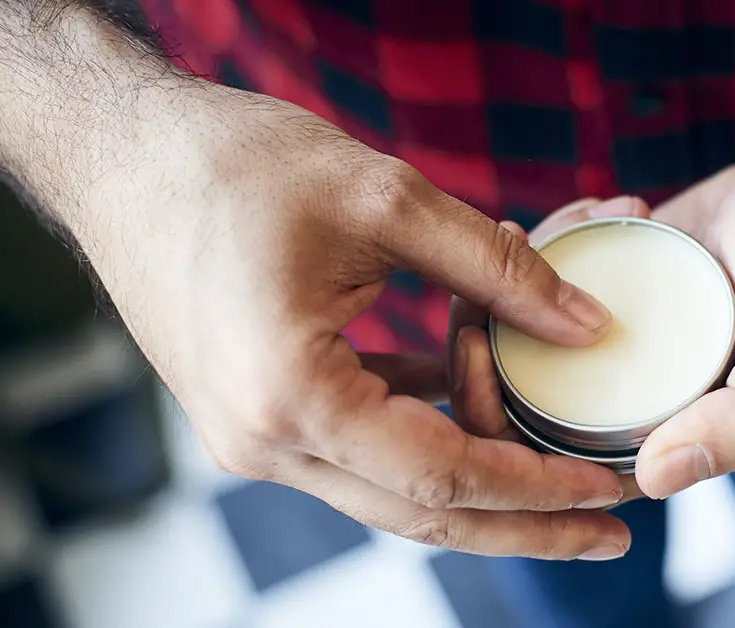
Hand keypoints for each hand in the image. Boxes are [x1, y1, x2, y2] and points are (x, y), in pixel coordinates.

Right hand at [67, 83, 632, 558]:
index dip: (538, 489)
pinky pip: (359, 447)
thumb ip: (498, 273)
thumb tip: (588, 328)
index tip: (608, 491)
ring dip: (480, 487)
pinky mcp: (257, 412)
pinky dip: (425, 435)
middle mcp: (264, 440)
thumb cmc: (233, 164)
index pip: (444, 475)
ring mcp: (253, 435)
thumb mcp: (386, 201)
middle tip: (609, 535)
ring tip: (562, 485)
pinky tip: (482, 409)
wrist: (122, 154)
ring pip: (392, 491)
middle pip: (422, 513)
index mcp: (291, 397)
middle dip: (524, 525)